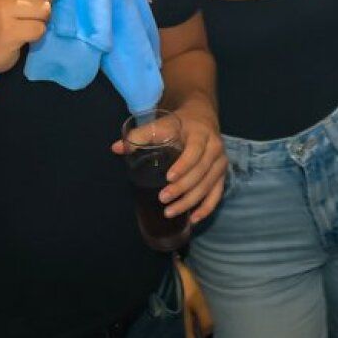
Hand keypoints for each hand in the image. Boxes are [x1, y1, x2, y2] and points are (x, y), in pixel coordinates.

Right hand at [0, 0, 71, 76]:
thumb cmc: (1, 19)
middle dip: (44, 1)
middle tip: (28, 11)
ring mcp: (3, 9)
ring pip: (45, 8)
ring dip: (41, 19)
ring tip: (24, 22)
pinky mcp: (9, 30)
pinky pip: (40, 28)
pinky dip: (36, 34)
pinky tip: (22, 35)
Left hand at [113, 99, 226, 223]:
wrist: (202, 119)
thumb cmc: (179, 124)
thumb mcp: (161, 125)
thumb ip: (140, 136)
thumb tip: (116, 148)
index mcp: (201, 134)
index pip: (195, 151)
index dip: (183, 165)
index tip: (168, 178)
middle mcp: (215, 148)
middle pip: (201, 172)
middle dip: (182, 188)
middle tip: (163, 199)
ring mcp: (220, 163)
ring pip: (208, 186)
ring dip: (190, 202)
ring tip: (170, 212)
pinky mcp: (222, 175)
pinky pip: (217, 194)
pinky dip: (206, 208)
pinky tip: (193, 219)